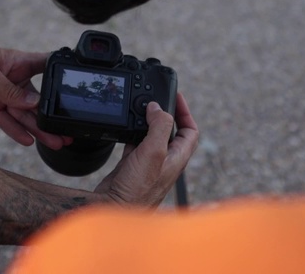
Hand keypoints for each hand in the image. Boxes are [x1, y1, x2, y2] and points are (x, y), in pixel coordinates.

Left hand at [0, 42, 67, 148]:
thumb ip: (8, 90)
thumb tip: (33, 103)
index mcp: (16, 63)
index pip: (46, 66)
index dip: (61, 75)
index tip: (79, 87)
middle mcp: (12, 81)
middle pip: (38, 100)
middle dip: (53, 115)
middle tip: (68, 131)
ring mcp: (0, 97)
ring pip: (24, 116)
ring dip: (39, 129)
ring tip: (57, 142)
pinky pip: (6, 123)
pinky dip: (17, 132)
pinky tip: (30, 141)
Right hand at [94, 92, 198, 206]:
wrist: (114, 208)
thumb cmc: (138, 189)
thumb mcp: (154, 152)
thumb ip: (159, 127)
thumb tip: (157, 108)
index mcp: (177, 157)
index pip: (190, 131)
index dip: (185, 112)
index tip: (176, 96)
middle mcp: (165, 160)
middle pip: (172, 131)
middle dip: (166, 113)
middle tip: (157, 99)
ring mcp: (148, 163)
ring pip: (152, 136)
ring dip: (148, 121)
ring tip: (141, 107)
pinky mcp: (132, 166)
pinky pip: (136, 143)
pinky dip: (132, 132)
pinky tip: (126, 126)